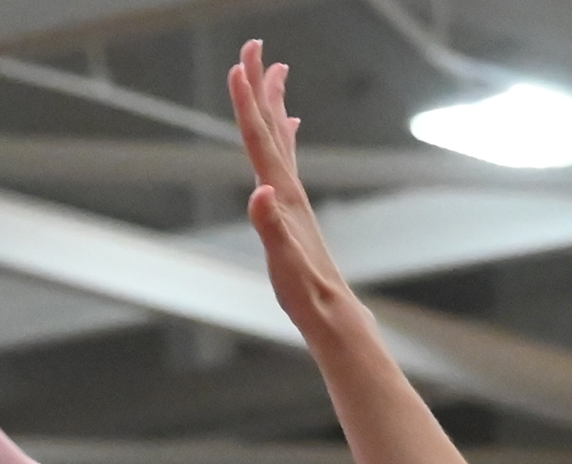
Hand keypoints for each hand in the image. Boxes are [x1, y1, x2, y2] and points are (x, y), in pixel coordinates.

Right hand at [229, 42, 360, 348]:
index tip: (239, 66)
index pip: (260, 139)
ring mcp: (293, 195)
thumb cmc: (304, 291)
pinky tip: (292, 124)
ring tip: (276, 68)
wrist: (331, 310)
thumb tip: (260, 192)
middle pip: (272, 125)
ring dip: (275, 101)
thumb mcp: (283, 262)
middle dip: (261, 84)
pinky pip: (288, 158)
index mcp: (282, 195)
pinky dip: (287, 134)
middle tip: (255, 45)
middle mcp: (289, 187)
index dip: (247, 103)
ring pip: (281, 136)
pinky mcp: (294, 208)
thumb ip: (271, 226)